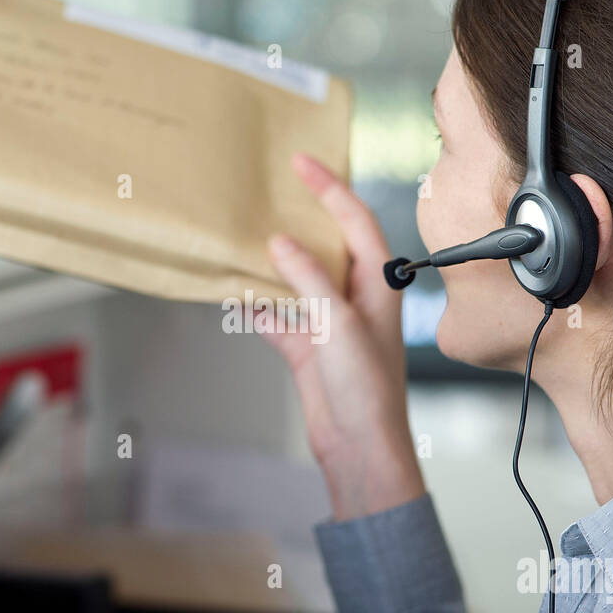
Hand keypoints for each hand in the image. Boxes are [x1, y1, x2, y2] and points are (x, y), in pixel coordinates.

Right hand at [263, 154, 424, 521]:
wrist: (359, 449)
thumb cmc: (366, 389)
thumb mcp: (337, 324)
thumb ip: (309, 279)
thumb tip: (280, 243)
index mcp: (378, 284)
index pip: (355, 221)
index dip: (330, 188)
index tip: (301, 163)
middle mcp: (356, 298)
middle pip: (326, 245)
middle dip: (301, 219)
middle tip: (271, 189)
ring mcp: (329, 324)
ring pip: (297, 279)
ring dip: (273, 262)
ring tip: (245, 234)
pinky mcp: (307, 349)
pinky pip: (276, 317)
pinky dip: (256, 306)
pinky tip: (233, 293)